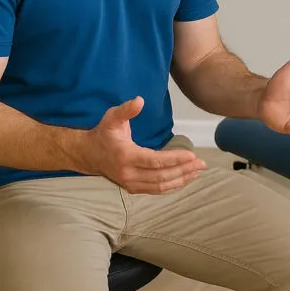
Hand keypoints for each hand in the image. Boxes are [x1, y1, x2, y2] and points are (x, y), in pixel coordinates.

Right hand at [84, 97, 205, 193]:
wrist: (88, 154)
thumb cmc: (104, 133)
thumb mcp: (112, 117)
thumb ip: (126, 110)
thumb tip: (139, 100)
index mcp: (126, 156)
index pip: (155, 161)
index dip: (175, 159)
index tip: (192, 155)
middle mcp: (128, 174)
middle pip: (161, 176)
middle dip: (183, 170)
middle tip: (201, 163)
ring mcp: (130, 183)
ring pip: (160, 186)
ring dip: (181, 179)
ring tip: (197, 171)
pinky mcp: (133, 188)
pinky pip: (156, 190)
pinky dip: (172, 186)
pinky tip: (185, 179)